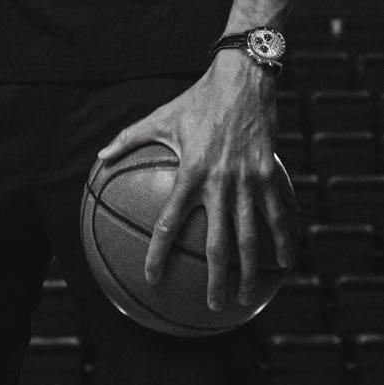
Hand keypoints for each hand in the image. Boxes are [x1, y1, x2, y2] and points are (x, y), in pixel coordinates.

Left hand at [96, 49, 291, 310]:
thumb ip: (128, 139)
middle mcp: (220, 182)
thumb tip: (99, 157)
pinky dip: (282, 239)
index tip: (152, 278)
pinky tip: (284, 261)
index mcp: (191, 172)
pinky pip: (278, 214)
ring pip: (252, 237)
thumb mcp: (160, 117)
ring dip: (251, 271)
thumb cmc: (197, 99)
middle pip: (219, 244)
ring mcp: (248, 180)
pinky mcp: (270, 174)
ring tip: (249, 295)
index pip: (169, 222)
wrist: (242, 78)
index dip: (159, 253)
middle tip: (214, 305)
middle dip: (217, 280)